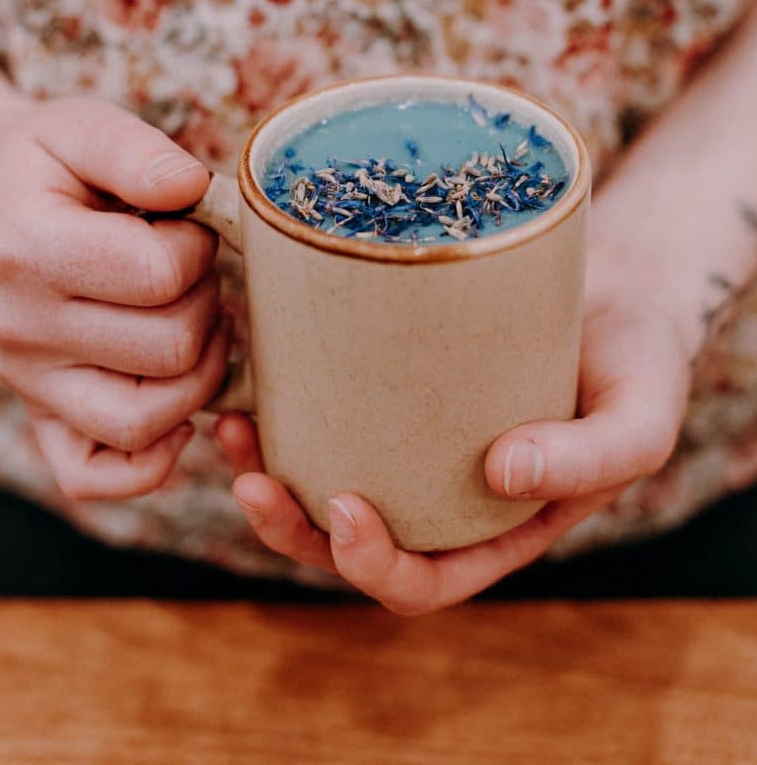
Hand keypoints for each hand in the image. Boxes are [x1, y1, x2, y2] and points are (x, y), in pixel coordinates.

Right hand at [0, 96, 229, 498]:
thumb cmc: (42, 165)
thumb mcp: (78, 128)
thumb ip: (137, 152)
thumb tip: (192, 189)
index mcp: (28, 249)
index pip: (160, 274)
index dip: (198, 246)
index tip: (185, 227)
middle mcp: (22, 328)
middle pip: (169, 349)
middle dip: (206, 304)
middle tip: (191, 273)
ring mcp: (29, 381)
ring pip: (148, 420)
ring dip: (200, 374)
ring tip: (194, 324)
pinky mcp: (40, 414)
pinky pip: (94, 474)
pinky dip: (151, 458)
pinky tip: (176, 408)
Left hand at [217, 279, 690, 613]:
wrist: (617, 289)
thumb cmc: (636, 361)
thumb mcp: (637, 418)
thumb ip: (590, 458)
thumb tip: (503, 474)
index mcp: (494, 530)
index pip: (423, 581)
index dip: (374, 566)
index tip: (344, 510)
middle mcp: (440, 495)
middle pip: (350, 542)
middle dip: (294, 530)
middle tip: (253, 481)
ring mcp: (408, 441)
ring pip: (322, 479)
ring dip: (268, 472)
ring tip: (233, 430)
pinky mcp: (386, 384)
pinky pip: (325, 412)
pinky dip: (283, 407)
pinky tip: (255, 376)